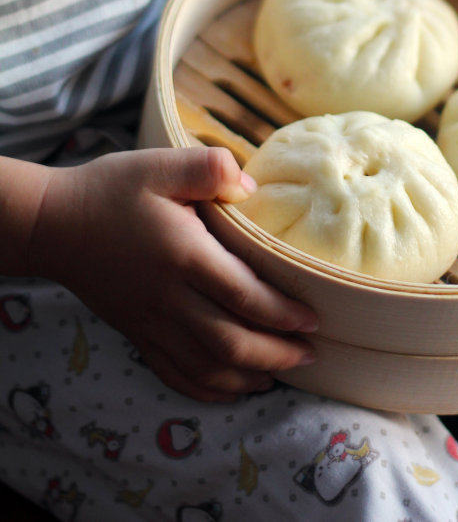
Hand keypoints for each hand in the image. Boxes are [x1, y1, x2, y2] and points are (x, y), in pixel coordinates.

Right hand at [28, 147, 317, 400]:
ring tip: (280, 374)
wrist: (52, 223)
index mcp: (182, 254)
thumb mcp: (160, 164)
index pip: (242, 294)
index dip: (281, 313)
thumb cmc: (111, 190)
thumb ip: (208, 168)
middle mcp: (168, 297)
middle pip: (230, 342)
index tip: (312, 319)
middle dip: (275, 354)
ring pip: (205, 366)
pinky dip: (207, 388)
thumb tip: (249, 185)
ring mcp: (149, 321)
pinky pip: (174, 373)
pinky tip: (230, 388)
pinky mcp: (136, 331)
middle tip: (310, 354)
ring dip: (247, 376)